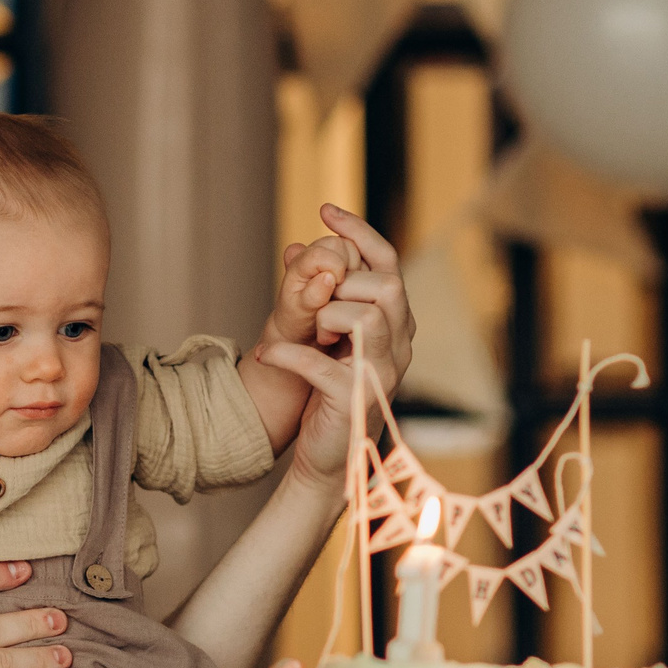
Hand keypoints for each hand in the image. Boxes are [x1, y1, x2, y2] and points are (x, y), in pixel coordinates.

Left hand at [255, 205, 413, 486]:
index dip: (359, 232)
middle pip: (387, 286)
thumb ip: (315, 293)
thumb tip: (297, 248)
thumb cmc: (325, 393)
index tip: (325, 210)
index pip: (389, 264)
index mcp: (395, 325)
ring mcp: (382, 375)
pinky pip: (322, 364)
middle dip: (346, 284)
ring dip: (326, 317)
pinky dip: (287, 355)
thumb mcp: (322, 336)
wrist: (327, 458)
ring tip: (308, 334)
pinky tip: (267, 353)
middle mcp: (400, 347)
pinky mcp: (356, 402)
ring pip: (365, 319)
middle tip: (319, 304)